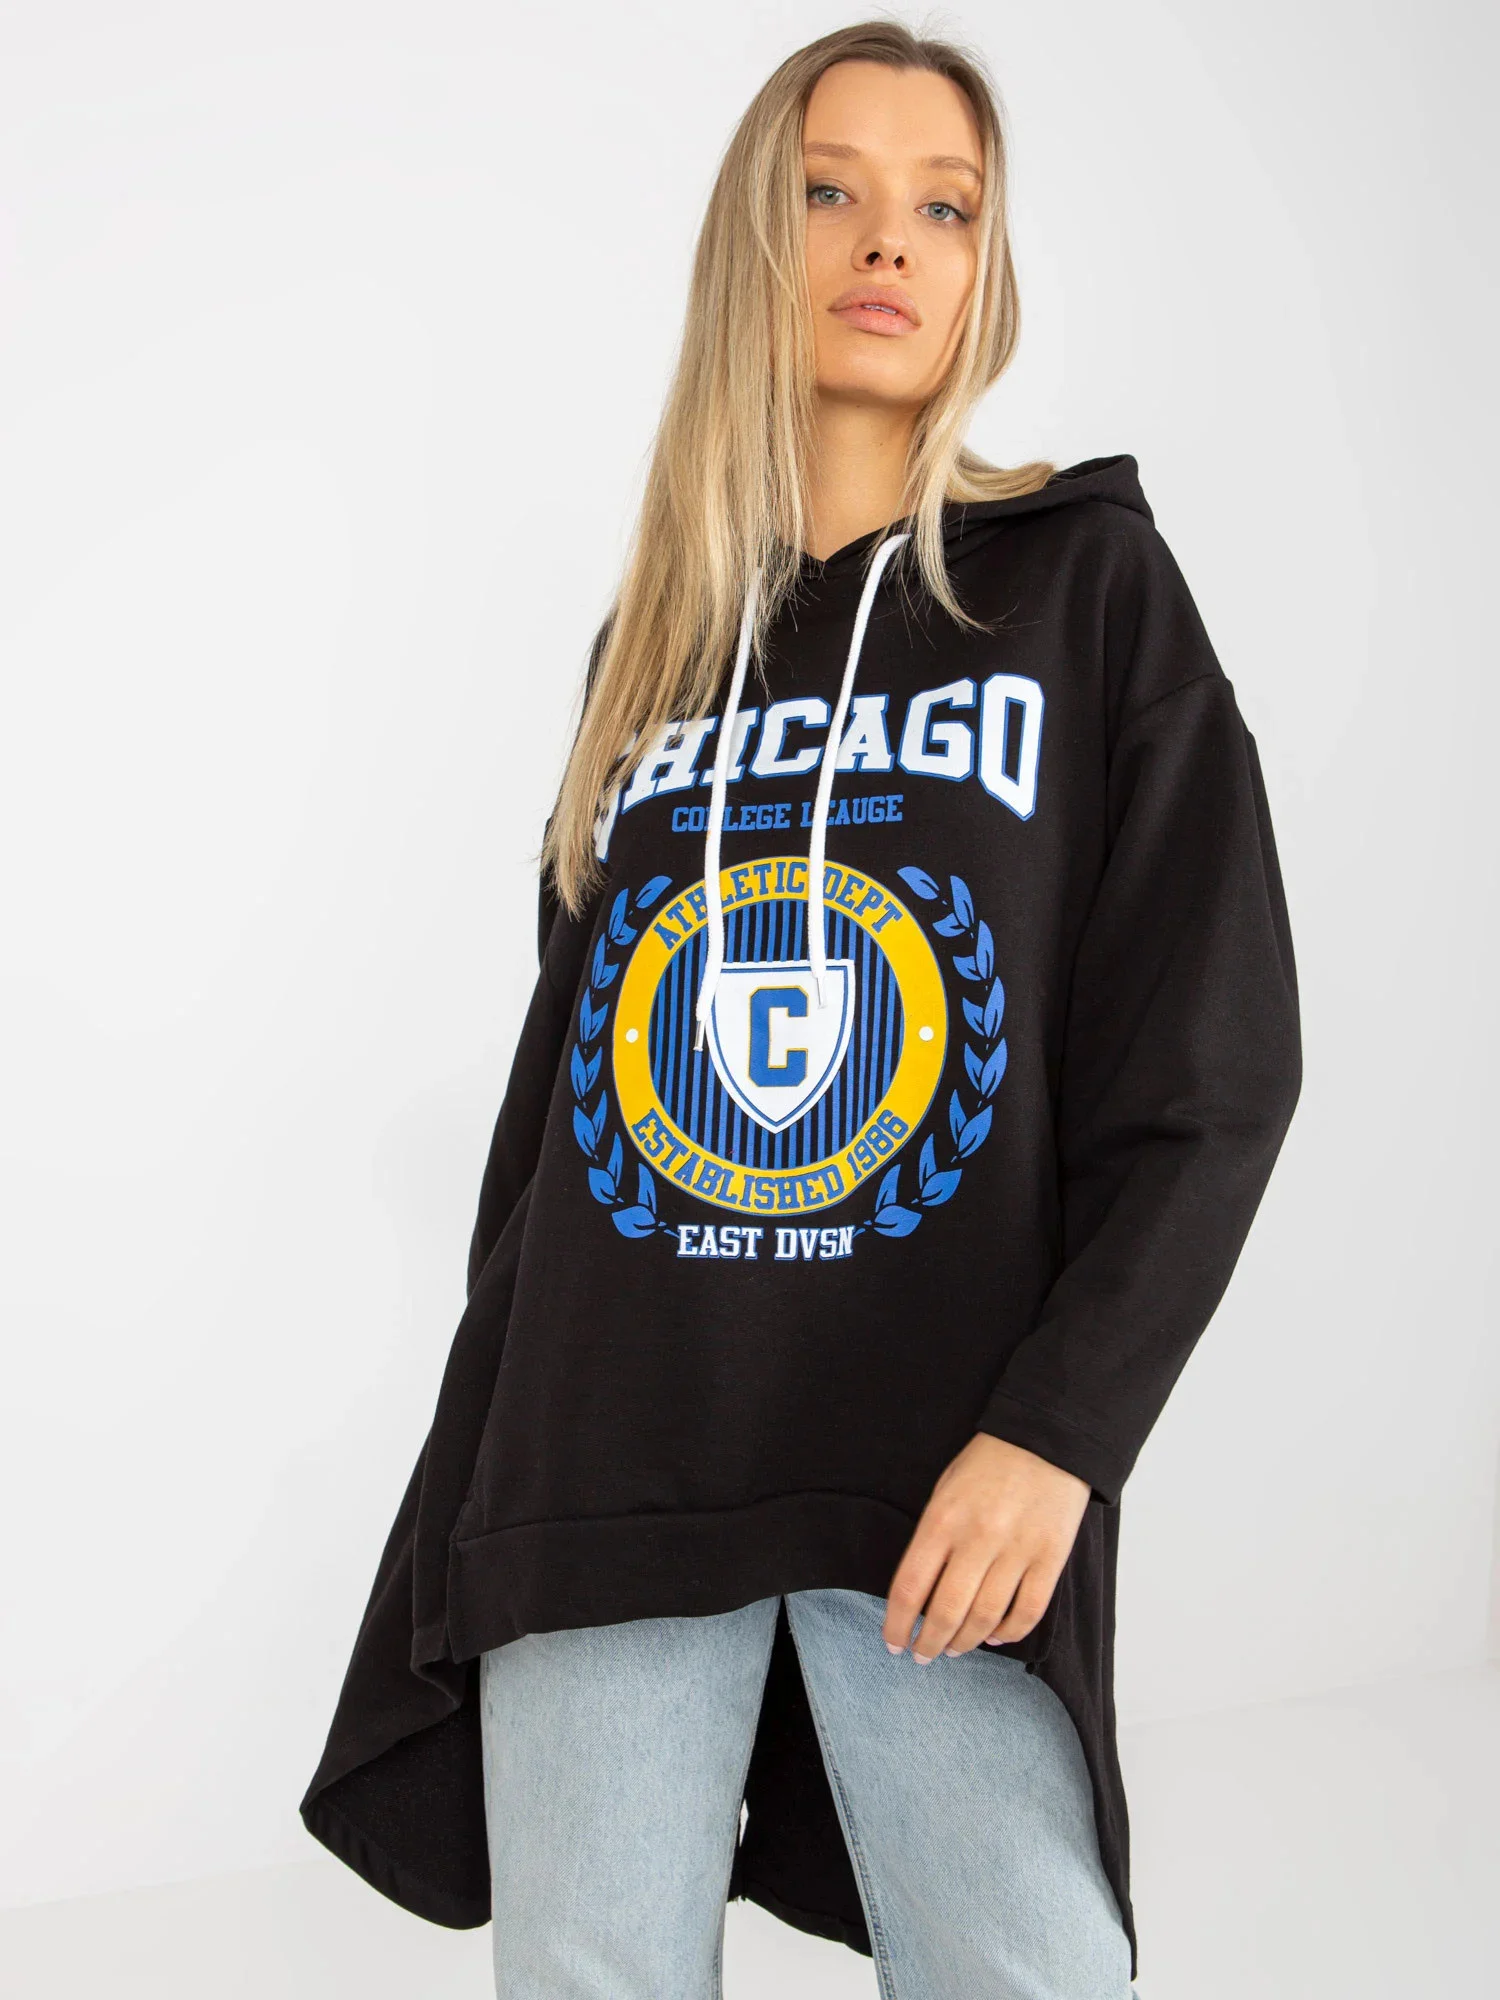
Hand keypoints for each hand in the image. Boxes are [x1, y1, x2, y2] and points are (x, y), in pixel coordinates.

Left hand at [882, 1433, 1090, 1662]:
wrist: (1046, 1439)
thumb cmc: (988, 1464)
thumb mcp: (945, 1489)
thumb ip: (933, 1537)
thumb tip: (920, 1593)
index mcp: (943, 1519)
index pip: (910, 1587)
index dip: (897, 1624)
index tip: (893, 1642)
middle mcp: (978, 1538)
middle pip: (946, 1612)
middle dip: (929, 1642)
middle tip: (922, 1655)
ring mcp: (1017, 1550)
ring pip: (985, 1619)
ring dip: (964, 1643)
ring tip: (953, 1650)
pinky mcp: (1051, 1558)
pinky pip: (1028, 1612)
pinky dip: (1009, 1633)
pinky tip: (995, 1637)